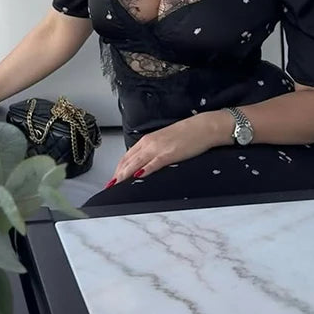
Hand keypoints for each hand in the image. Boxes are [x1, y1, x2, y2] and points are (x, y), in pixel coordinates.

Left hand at [107, 111, 229, 185]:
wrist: (203, 127)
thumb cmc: (187, 134)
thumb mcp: (165, 141)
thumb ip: (154, 151)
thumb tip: (145, 163)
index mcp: (147, 140)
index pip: (127, 156)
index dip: (118, 168)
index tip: (113, 179)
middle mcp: (149, 143)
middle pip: (127, 161)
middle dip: (117, 174)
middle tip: (110, 186)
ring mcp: (158, 148)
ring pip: (136, 163)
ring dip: (124, 175)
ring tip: (117, 185)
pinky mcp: (169, 154)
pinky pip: (153, 163)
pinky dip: (144, 170)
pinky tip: (137, 177)